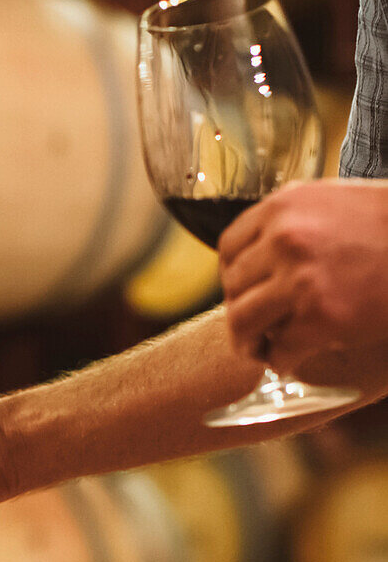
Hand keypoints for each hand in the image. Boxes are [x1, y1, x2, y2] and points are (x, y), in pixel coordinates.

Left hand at [219, 179, 387, 372]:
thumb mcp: (332, 201)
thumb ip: (293, 221)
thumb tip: (260, 251)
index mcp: (283, 207)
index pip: (228, 249)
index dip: (233, 276)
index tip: (243, 291)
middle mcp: (284, 240)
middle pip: (232, 287)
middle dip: (242, 311)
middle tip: (255, 327)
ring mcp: (300, 279)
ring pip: (242, 322)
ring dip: (249, 342)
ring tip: (262, 349)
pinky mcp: (320, 318)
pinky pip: (279, 350)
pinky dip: (281, 361)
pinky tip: (292, 359)